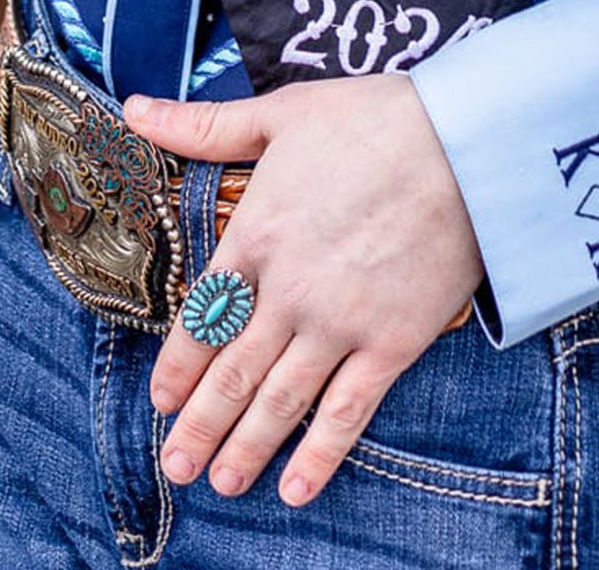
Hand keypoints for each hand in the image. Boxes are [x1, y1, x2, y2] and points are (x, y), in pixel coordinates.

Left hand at [122, 74, 483, 507]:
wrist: (464, 142)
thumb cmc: (372, 120)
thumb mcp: (281, 114)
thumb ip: (205, 126)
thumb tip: (134, 111)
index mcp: (255, 235)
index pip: (202, 317)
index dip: (178, 368)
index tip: (162, 402)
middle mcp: (288, 291)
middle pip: (232, 372)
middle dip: (199, 425)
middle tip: (176, 466)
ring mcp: (339, 323)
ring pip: (280, 401)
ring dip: (246, 447)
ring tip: (221, 484)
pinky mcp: (391, 344)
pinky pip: (347, 412)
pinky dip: (320, 455)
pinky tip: (297, 488)